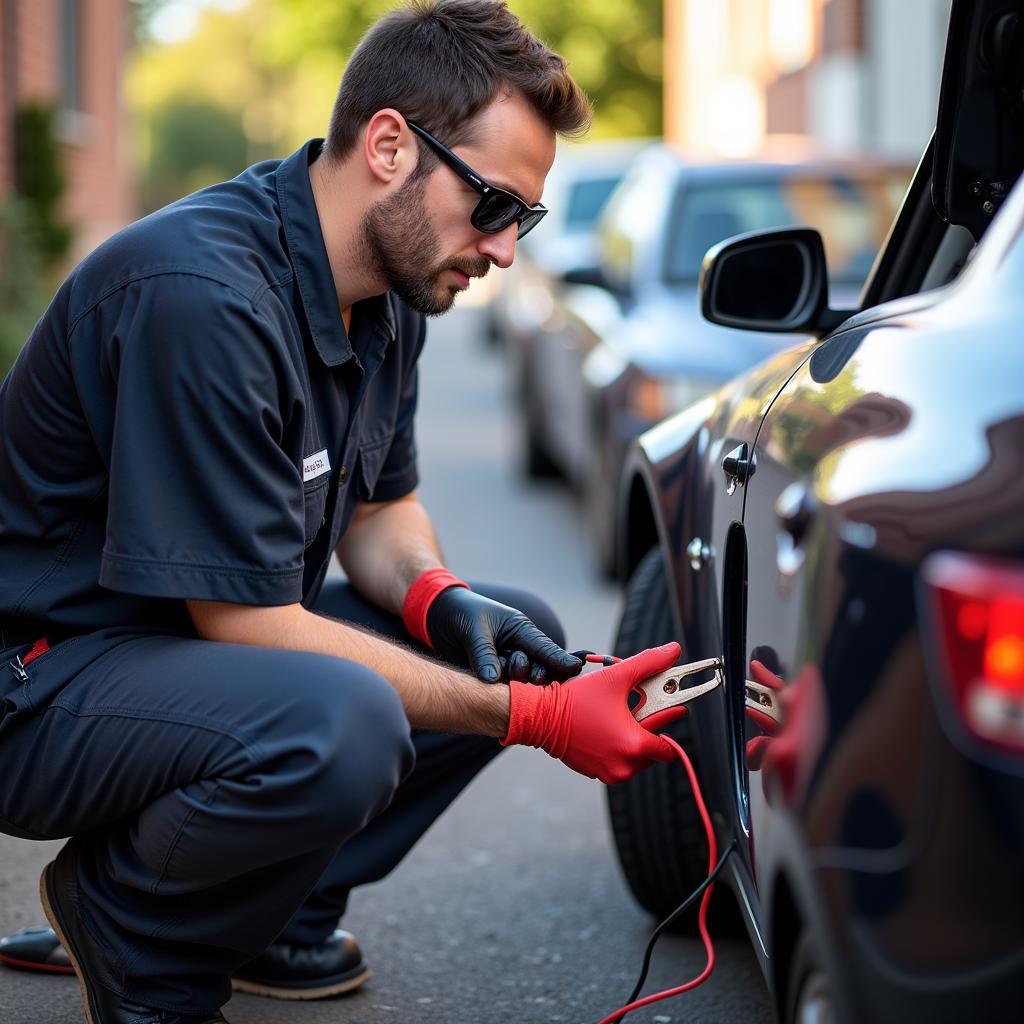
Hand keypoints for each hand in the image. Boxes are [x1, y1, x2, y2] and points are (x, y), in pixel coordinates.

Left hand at [427, 587, 581, 683]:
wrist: (437, 616)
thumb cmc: (461, 613)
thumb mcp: (474, 629)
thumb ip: (484, 654)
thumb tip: (494, 680)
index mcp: (520, 629)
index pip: (544, 646)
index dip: (559, 658)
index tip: (575, 668)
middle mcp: (518, 648)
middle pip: (539, 669)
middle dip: (535, 675)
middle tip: (526, 675)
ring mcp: (506, 663)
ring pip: (522, 682)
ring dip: (515, 683)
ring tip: (498, 675)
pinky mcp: (492, 676)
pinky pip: (503, 689)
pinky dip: (501, 692)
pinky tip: (496, 688)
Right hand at [502, 642, 685, 784]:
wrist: (540, 717)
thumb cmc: (575, 700)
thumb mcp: (616, 676)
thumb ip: (649, 663)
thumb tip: (673, 651)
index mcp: (634, 746)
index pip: (668, 746)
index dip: (671, 721)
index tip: (676, 707)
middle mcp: (624, 766)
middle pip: (652, 750)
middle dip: (648, 728)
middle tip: (640, 706)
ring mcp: (608, 773)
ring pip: (635, 757)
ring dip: (632, 737)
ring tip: (618, 716)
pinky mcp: (595, 773)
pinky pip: (616, 761)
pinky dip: (615, 746)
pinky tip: (605, 726)